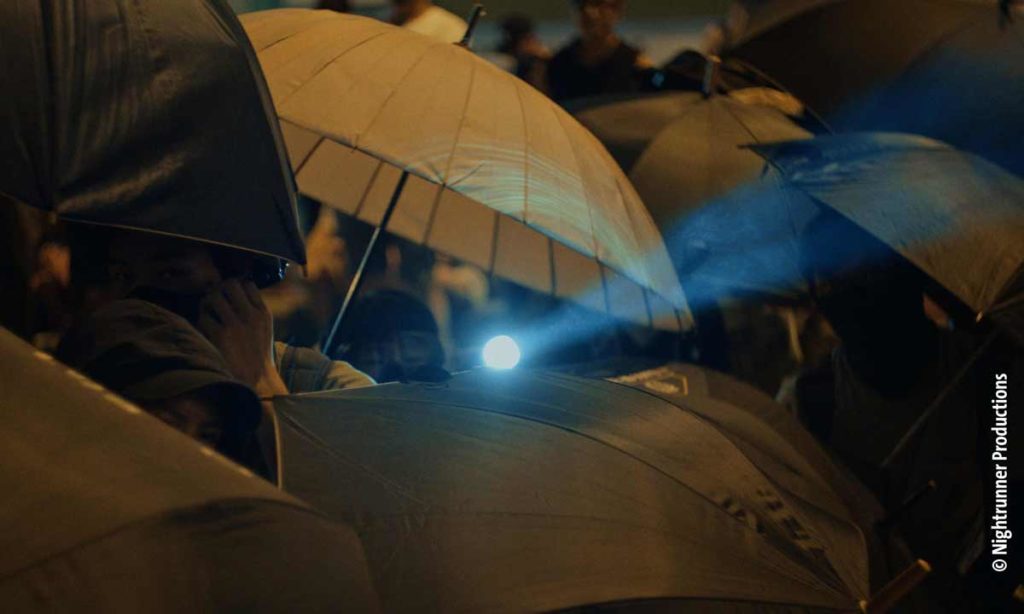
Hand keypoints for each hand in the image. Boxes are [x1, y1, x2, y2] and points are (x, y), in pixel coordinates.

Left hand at [197, 279, 287, 397]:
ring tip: (207, 313)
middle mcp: (250, 315)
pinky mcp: (220, 336)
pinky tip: (205, 331)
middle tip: (214, 301)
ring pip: (214, 297)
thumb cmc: (259, 358)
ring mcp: (235, 324)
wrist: (258, 382)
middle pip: (230, 285)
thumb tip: (233, 297)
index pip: (248, 284)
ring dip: (207, 303)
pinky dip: (202, 322)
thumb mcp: (265, 330)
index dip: (236, 286)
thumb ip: (253, 313)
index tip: (229, 295)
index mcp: (263, 313)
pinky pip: (204, 318)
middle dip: (219, 290)